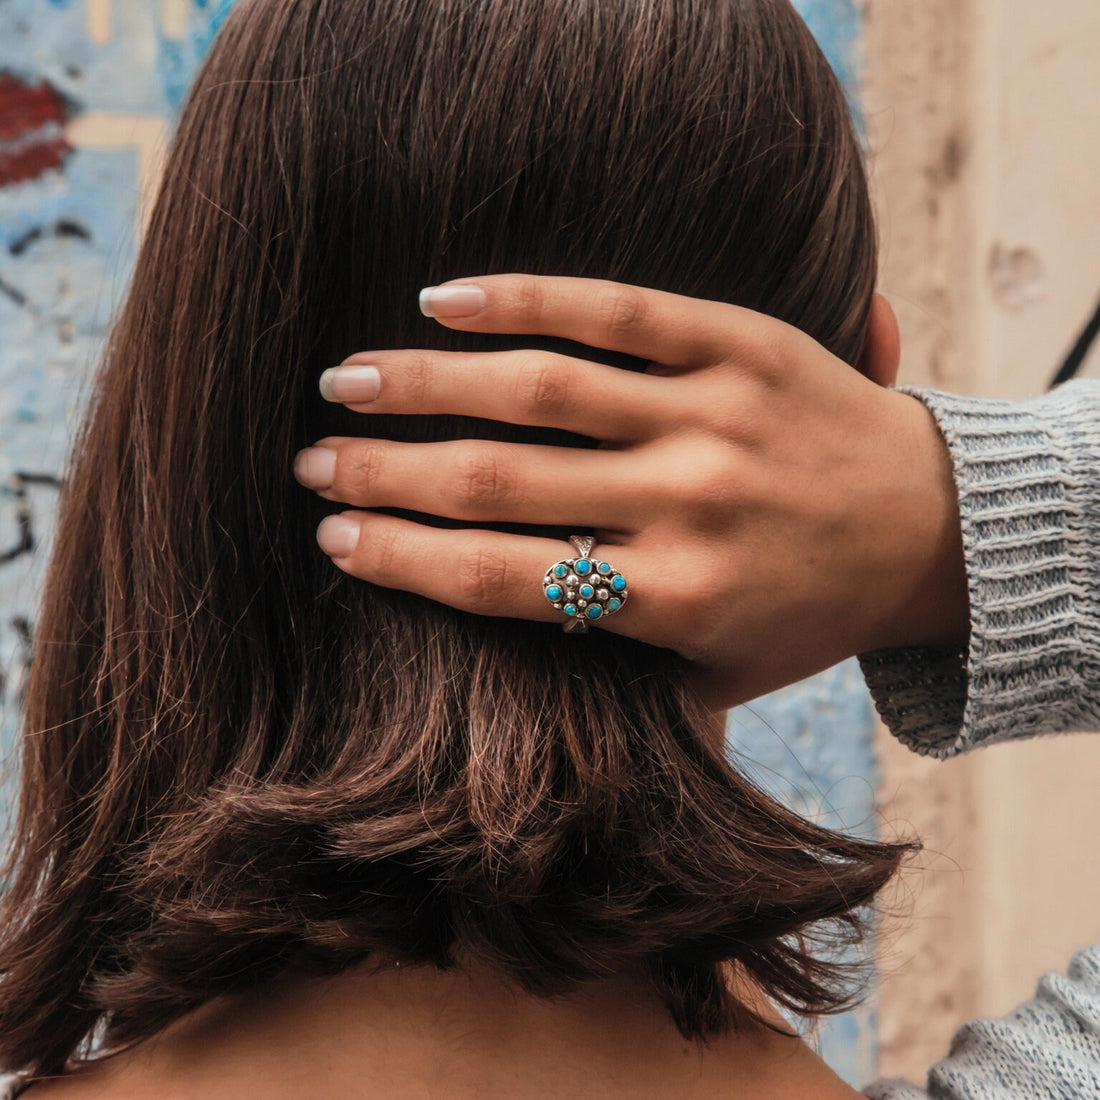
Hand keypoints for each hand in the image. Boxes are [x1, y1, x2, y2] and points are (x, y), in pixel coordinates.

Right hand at [294, 274, 968, 709]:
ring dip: (425, 384)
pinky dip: (524, 299)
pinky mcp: (740, 344)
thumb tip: (507, 700)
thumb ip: (626, 684)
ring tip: (345, 381)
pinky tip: (442, 299)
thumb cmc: (809, 612)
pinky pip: (618, 310)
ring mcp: (713, 415)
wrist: (933, 527)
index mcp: (675, 598)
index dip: (403, 556)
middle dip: (385, 471)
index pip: (502, 578)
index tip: (332, 536)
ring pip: (540, 389)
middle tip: (309, 460)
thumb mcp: (724, 675)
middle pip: (498, 482)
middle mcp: (687, 505)